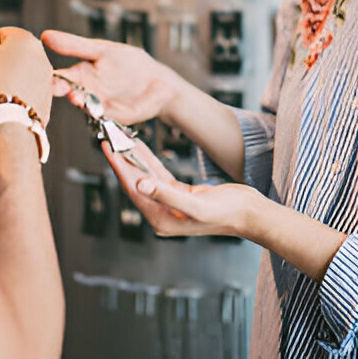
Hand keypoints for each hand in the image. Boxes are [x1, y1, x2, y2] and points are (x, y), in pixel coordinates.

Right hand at [0, 27, 52, 120]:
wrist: (7, 125)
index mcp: (25, 41)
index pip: (1, 33)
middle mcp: (41, 58)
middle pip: (13, 53)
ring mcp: (46, 82)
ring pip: (20, 73)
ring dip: (3, 76)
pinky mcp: (45, 103)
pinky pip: (25, 92)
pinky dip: (12, 93)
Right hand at [41, 30, 183, 125]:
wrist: (158, 82)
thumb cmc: (129, 63)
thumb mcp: (102, 50)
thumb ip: (75, 45)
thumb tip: (45, 34)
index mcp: (80, 75)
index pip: (58, 77)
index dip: (47, 76)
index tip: (39, 73)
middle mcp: (86, 93)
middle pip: (67, 93)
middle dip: (60, 93)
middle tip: (54, 88)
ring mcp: (99, 106)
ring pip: (84, 106)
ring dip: (79, 102)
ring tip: (75, 96)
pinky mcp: (114, 116)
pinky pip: (103, 116)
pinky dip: (98, 113)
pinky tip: (95, 107)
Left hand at [102, 138, 259, 239]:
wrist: (249, 213)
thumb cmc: (227, 212)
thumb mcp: (196, 204)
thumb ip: (166, 194)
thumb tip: (140, 184)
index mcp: (161, 220)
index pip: (133, 189)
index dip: (120, 167)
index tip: (108, 148)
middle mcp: (162, 214)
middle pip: (136, 183)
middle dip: (123, 161)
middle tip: (110, 138)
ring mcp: (170, 205)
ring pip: (145, 177)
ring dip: (135, 159)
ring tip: (121, 139)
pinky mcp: (179, 195)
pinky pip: (158, 175)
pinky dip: (149, 161)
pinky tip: (141, 148)